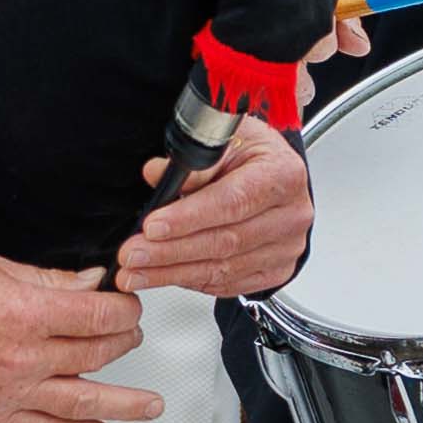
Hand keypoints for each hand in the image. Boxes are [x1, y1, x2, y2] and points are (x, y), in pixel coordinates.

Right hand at [0, 252, 155, 422]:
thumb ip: (50, 281)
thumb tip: (90, 284)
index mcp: (26, 312)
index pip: (100, 316)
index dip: (125, 309)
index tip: (127, 304)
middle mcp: (24, 356)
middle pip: (97, 353)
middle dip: (124, 340)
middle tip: (131, 333)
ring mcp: (10, 390)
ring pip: (83, 400)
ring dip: (124, 403)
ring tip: (150, 405)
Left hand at [116, 118, 312, 299]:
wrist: (276, 174)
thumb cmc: (251, 154)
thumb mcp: (224, 139)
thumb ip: (192, 161)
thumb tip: (157, 173)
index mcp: (282, 175)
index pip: (231, 202)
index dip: (188, 217)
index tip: (152, 227)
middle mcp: (290, 214)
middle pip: (225, 241)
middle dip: (170, 252)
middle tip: (132, 255)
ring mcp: (286, 247)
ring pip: (223, 269)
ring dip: (173, 273)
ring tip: (136, 272)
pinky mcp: (276, 270)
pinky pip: (229, 284)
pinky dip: (192, 282)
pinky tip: (164, 276)